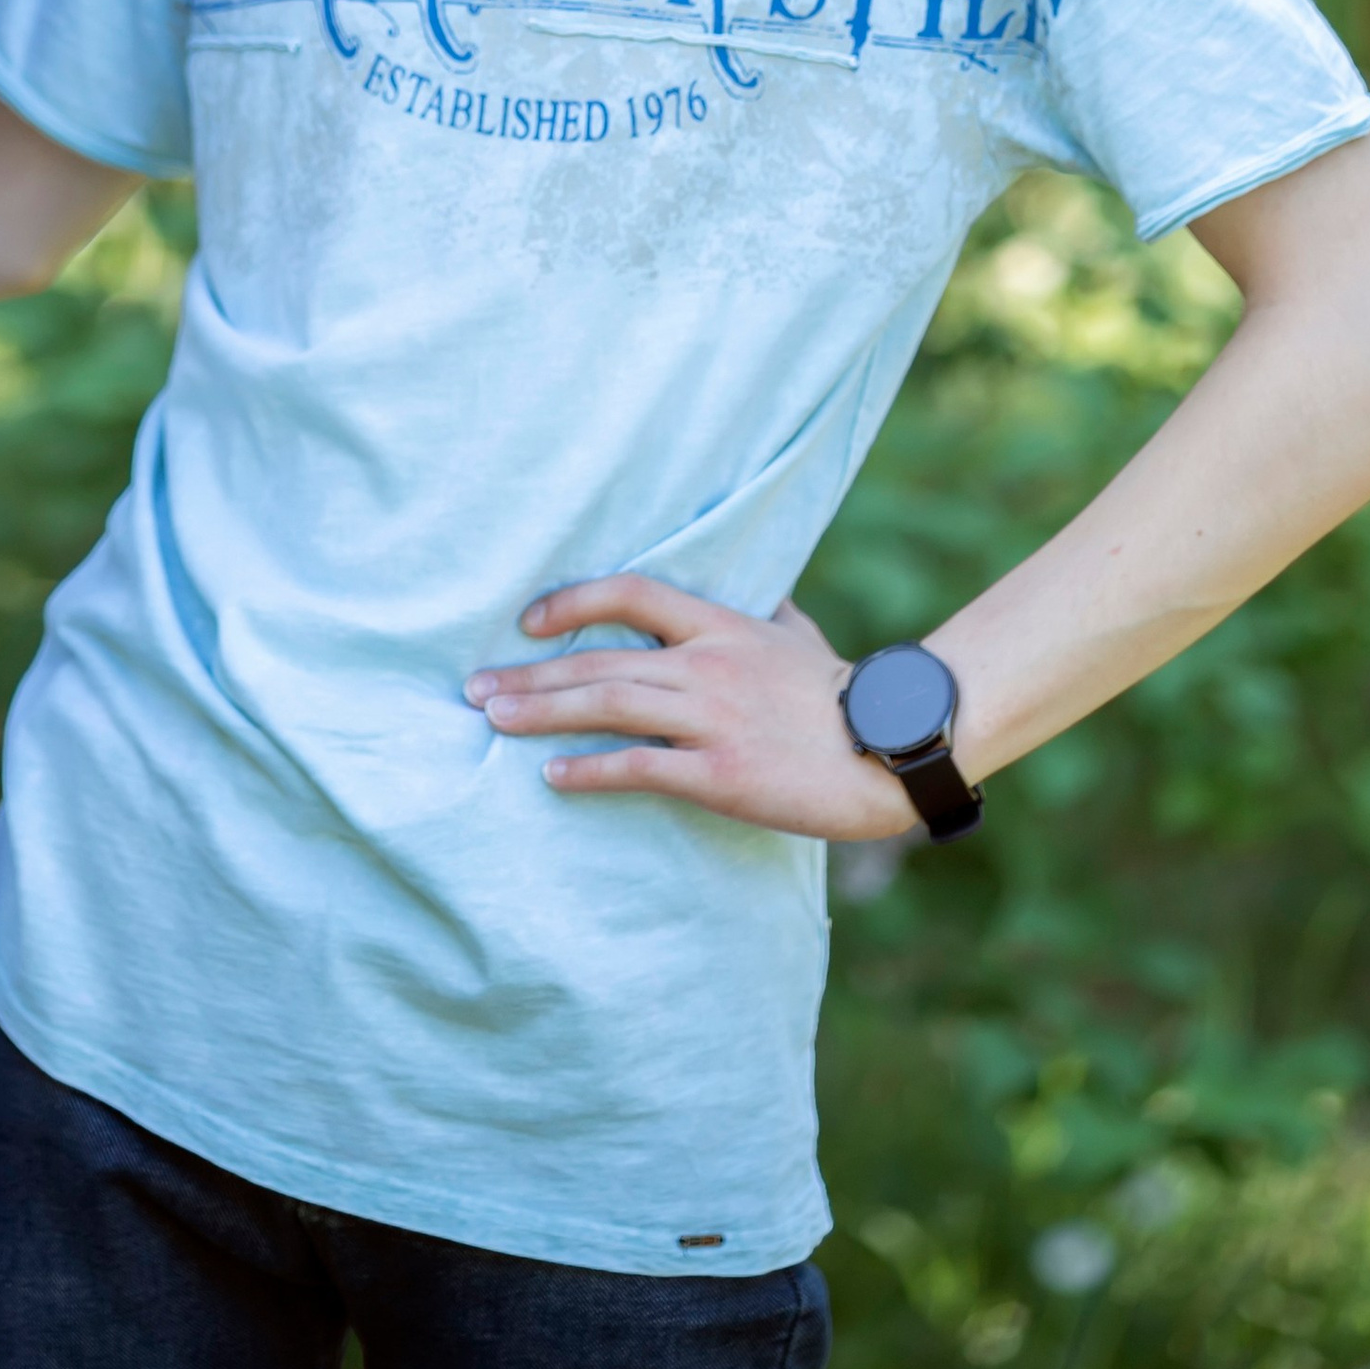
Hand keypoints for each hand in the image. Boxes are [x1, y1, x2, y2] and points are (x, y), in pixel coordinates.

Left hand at [466, 577, 916, 840]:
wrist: (894, 747)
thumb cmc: (845, 693)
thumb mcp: (801, 635)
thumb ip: (770, 613)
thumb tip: (765, 591)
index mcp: (720, 624)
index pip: (629, 592)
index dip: (571, 602)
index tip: (527, 622)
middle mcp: (706, 662)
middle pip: (598, 658)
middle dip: (529, 674)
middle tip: (474, 689)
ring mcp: (712, 717)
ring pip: (608, 705)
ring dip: (541, 713)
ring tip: (492, 721)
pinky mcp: (721, 771)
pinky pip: (640, 766)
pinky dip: (589, 770)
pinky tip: (553, 777)